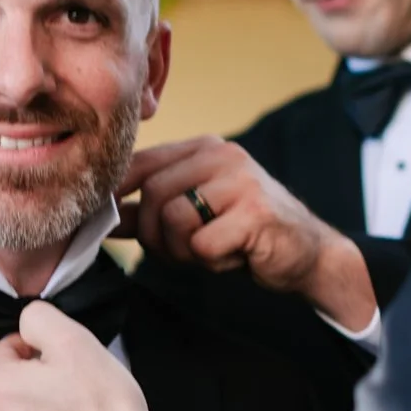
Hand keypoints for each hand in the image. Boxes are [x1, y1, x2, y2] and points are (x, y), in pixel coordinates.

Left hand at [0, 303, 150, 410]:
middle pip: (12, 381)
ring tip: (77, 409)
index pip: (5, 347)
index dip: (36, 346)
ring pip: (22, 409)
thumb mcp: (72, 340)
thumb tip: (27, 325)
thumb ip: (38, 319)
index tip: (65, 357)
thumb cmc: (100, 405)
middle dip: (38, 376)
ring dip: (43, 404)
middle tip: (75, 382)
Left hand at [119, 137, 375, 331]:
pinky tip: (232, 256)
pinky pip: (201, 245)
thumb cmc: (244, 234)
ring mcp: (240, 181)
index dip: (118, 195)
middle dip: (153, 235)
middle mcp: (221, 155)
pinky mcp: (255, 213)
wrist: (307, 254)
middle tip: (178, 253)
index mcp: (203, 149)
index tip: (111, 221)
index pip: (140, 163)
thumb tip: (103, 215)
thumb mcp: (193, 214)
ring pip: (173, 219)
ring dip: (181, 251)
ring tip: (209, 252)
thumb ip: (151, 211)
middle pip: (152, 195)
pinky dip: (210, 261)